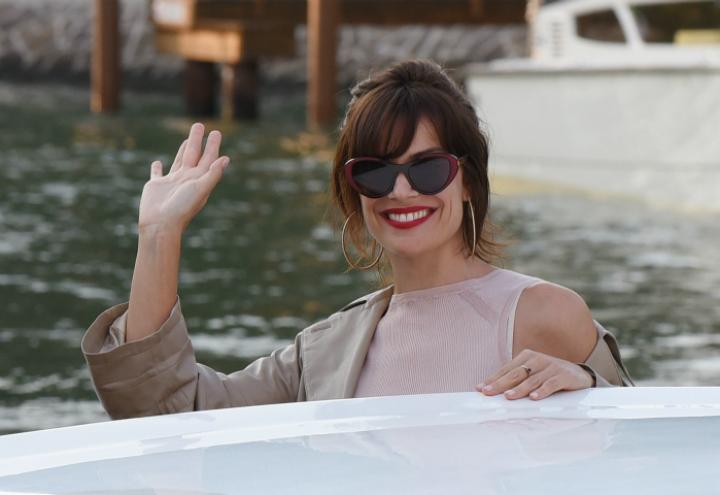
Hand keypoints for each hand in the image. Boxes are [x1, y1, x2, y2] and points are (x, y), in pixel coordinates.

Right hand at [138, 123, 229, 233]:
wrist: (161, 224)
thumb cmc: (182, 208)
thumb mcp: (200, 189)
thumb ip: (213, 174)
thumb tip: (226, 159)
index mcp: (199, 180)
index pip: (208, 159)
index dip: (213, 146)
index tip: (216, 132)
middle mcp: (187, 179)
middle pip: (194, 155)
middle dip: (197, 141)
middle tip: (200, 125)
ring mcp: (172, 182)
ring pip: (179, 161)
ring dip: (183, 149)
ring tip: (188, 139)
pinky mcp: (156, 186)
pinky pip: (157, 173)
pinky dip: (156, 168)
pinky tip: (157, 162)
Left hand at [476, 349, 594, 400]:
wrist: (579, 374)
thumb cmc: (549, 375)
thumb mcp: (532, 374)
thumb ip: (515, 380)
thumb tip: (492, 390)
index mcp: (527, 356)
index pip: (506, 369)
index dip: (493, 379)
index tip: (480, 388)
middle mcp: (537, 359)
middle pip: (516, 373)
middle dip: (500, 384)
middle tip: (489, 392)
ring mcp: (551, 366)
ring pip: (532, 379)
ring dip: (519, 389)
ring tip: (508, 397)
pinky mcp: (564, 375)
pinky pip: (551, 384)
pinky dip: (542, 391)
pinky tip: (534, 398)